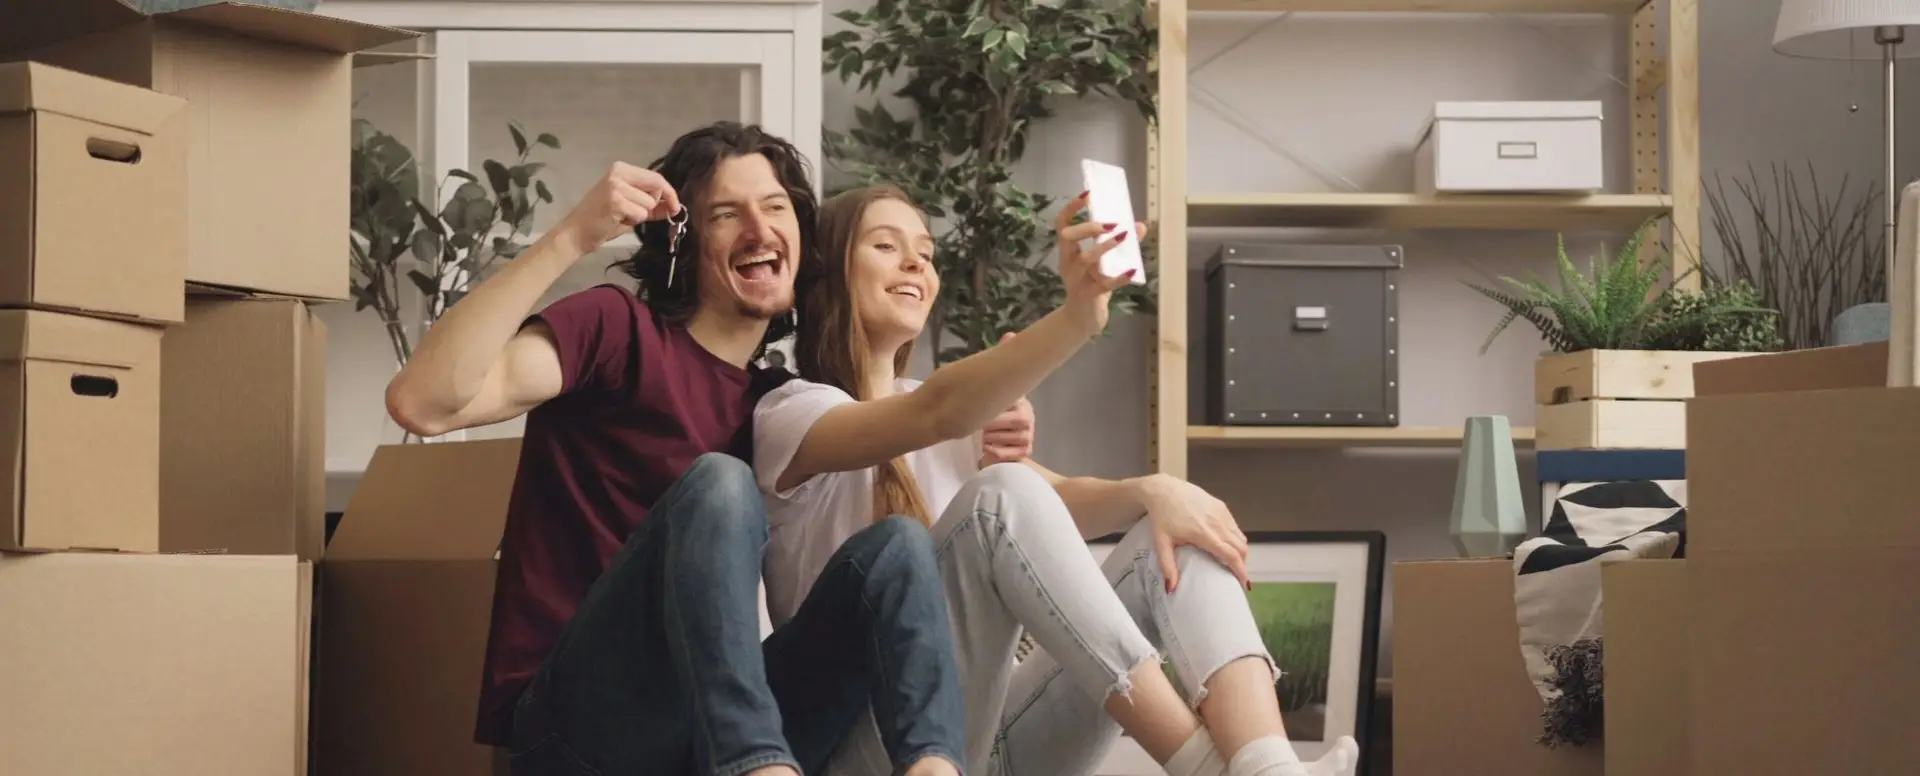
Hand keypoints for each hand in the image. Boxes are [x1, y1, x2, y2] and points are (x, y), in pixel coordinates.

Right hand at [554, 162, 682, 254]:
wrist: (576, 233)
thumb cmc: (602, 221)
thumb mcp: (629, 208)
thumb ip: (650, 204)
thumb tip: (673, 206)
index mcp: (621, 169)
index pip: (656, 176)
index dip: (670, 193)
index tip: (675, 207)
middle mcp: (618, 172)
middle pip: (657, 185)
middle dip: (661, 202)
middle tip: (654, 215)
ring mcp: (616, 185)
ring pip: (650, 202)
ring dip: (641, 215)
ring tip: (623, 217)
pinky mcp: (615, 200)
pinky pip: (641, 213)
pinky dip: (634, 221)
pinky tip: (617, 220)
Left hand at [978, 333, 1036, 466]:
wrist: (992, 444)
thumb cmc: (987, 414)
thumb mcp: (987, 388)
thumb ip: (998, 361)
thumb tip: (1009, 334)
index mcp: (1020, 399)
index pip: (1012, 399)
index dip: (995, 409)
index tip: (984, 412)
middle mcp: (1028, 416)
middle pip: (1007, 420)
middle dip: (988, 424)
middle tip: (979, 425)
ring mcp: (1028, 436)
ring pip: (1005, 437)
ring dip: (989, 438)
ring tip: (983, 436)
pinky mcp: (1024, 453)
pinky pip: (1009, 453)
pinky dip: (995, 452)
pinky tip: (987, 449)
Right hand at [1054, 191, 1148, 332]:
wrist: (1082, 321)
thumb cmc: (1091, 287)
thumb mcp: (1103, 265)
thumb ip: (1120, 246)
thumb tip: (1140, 226)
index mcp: (1068, 253)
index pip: (1062, 225)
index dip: (1071, 208)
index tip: (1087, 195)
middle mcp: (1068, 263)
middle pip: (1068, 237)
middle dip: (1087, 227)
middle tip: (1109, 224)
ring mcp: (1077, 280)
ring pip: (1086, 259)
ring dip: (1104, 246)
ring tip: (1123, 237)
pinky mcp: (1089, 295)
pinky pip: (1104, 285)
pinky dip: (1119, 278)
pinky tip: (1131, 271)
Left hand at [1138, 474, 1249, 592]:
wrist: (1163, 490)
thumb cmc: (1161, 517)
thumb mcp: (1161, 542)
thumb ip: (1167, 566)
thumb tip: (1171, 589)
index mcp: (1204, 534)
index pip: (1231, 555)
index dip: (1241, 571)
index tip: (1244, 584)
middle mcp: (1217, 523)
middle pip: (1241, 548)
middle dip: (1243, 564)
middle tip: (1237, 575)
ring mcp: (1221, 513)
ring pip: (1241, 537)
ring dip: (1240, 551)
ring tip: (1232, 562)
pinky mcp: (1221, 506)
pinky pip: (1235, 526)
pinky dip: (1236, 538)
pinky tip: (1226, 544)